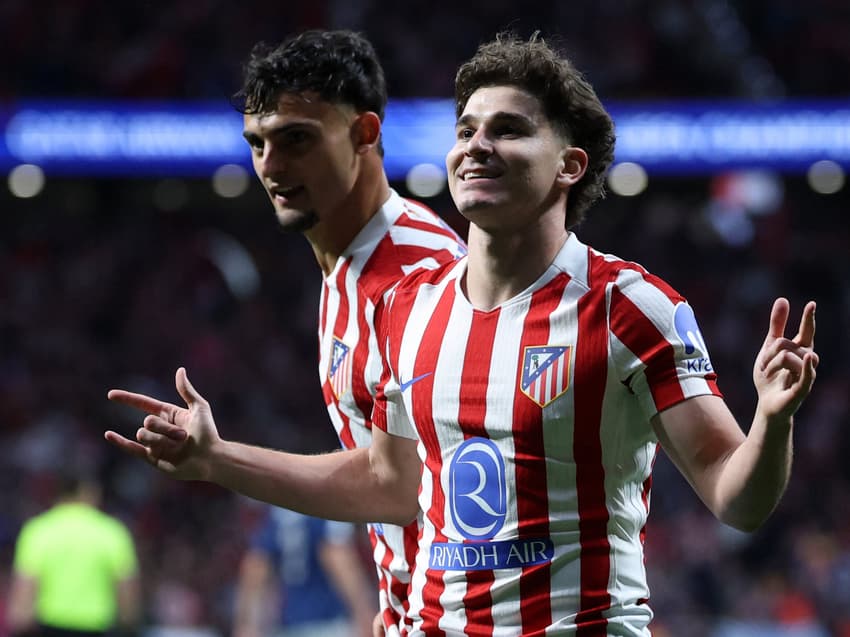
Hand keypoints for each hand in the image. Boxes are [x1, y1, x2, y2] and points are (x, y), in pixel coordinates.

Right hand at [105, 367, 218, 479]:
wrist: (210, 459)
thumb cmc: (208, 434)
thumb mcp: (199, 408)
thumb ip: (186, 390)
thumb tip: (180, 370)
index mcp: (169, 414)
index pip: (144, 403)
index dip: (127, 399)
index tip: (111, 395)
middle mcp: (160, 428)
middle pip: (148, 421)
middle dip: (166, 428)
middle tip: (184, 436)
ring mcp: (155, 443)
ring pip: (143, 435)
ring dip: (162, 440)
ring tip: (180, 446)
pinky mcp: (152, 458)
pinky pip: (132, 449)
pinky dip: (119, 442)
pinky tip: (108, 434)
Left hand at [753, 298, 818, 421]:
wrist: (767, 405)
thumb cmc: (771, 376)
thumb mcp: (769, 348)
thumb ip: (777, 325)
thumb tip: (783, 299)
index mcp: (800, 351)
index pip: (807, 333)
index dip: (808, 319)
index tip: (811, 304)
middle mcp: (806, 362)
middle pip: (786, 344)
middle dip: (769, 352)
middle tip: (764, 365)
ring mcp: (806, 376)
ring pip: (789, 356)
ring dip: (770, 363)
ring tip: (767, 373)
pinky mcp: (801, 390)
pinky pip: (807, 376)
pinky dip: (806, 367)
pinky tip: (807, 357)